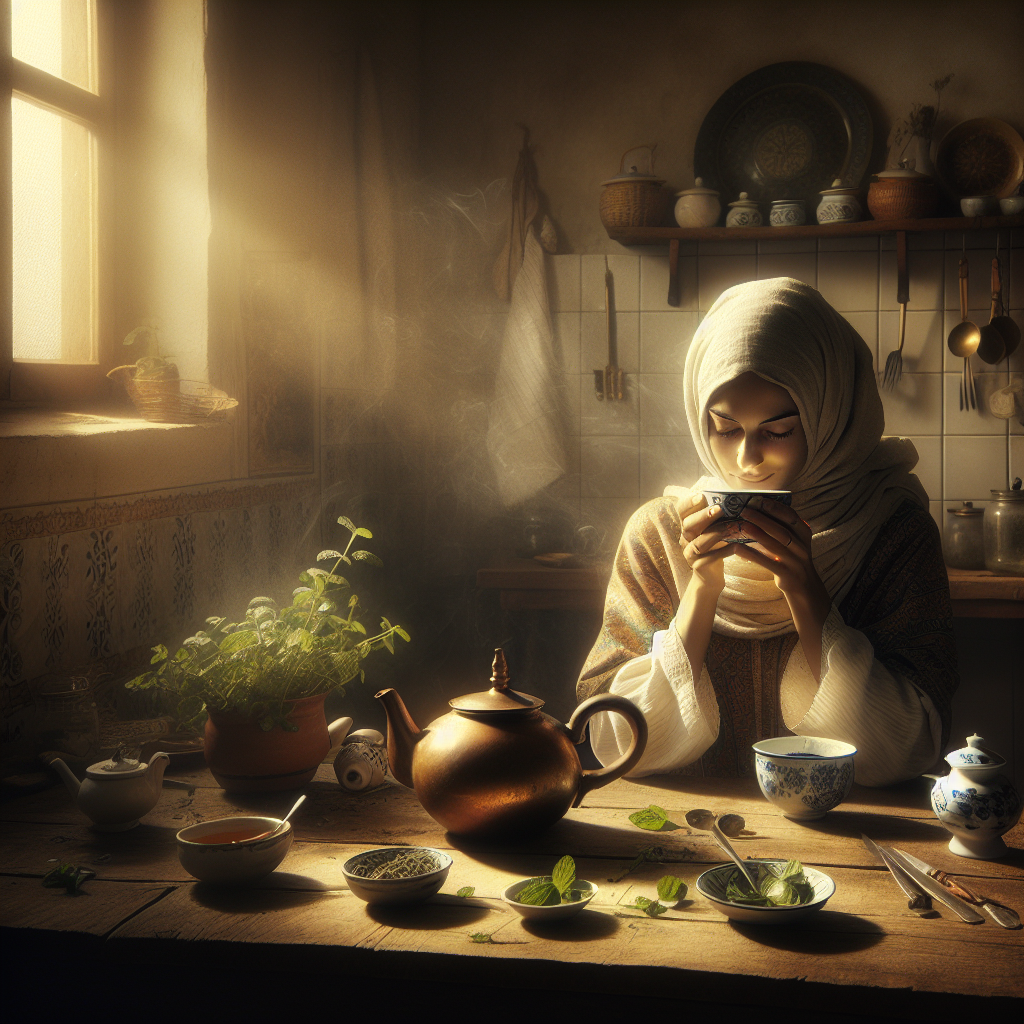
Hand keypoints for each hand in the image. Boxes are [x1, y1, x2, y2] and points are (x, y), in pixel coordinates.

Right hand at [679, 494, 745, 592]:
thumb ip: (716, 517)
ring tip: (732, 527)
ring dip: (715, 533)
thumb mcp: (713, 530)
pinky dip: (723, 552)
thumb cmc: (715, 547)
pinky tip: (736, 546)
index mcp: (687, 526)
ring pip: (699, 542)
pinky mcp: (698, 566)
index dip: (689, 503)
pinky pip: (710, 558)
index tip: (701, 495)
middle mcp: (685, 538)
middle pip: (688, 525)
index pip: (681, 510)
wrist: (710, 576)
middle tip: (719, 509)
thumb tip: (733, 499)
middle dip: (703, 516)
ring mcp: (690, 553)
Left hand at [731, 498, 829, 619]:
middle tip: (744, 510)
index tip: (759, 500)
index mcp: (804, 534)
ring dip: (756, 534)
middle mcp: (802, 546)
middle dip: (762, 518)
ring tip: (740, 525)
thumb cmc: (792, 558)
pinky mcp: (786, 574)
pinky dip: (752, 555)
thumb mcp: (793, 541)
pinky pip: (767, 563)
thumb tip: (757, 508)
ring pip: (774, 545)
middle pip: (781, 529)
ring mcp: (795, 561)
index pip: (791, 516)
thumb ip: (781, 527)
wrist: (804, 587)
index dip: (775, 508)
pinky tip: (736, 549)